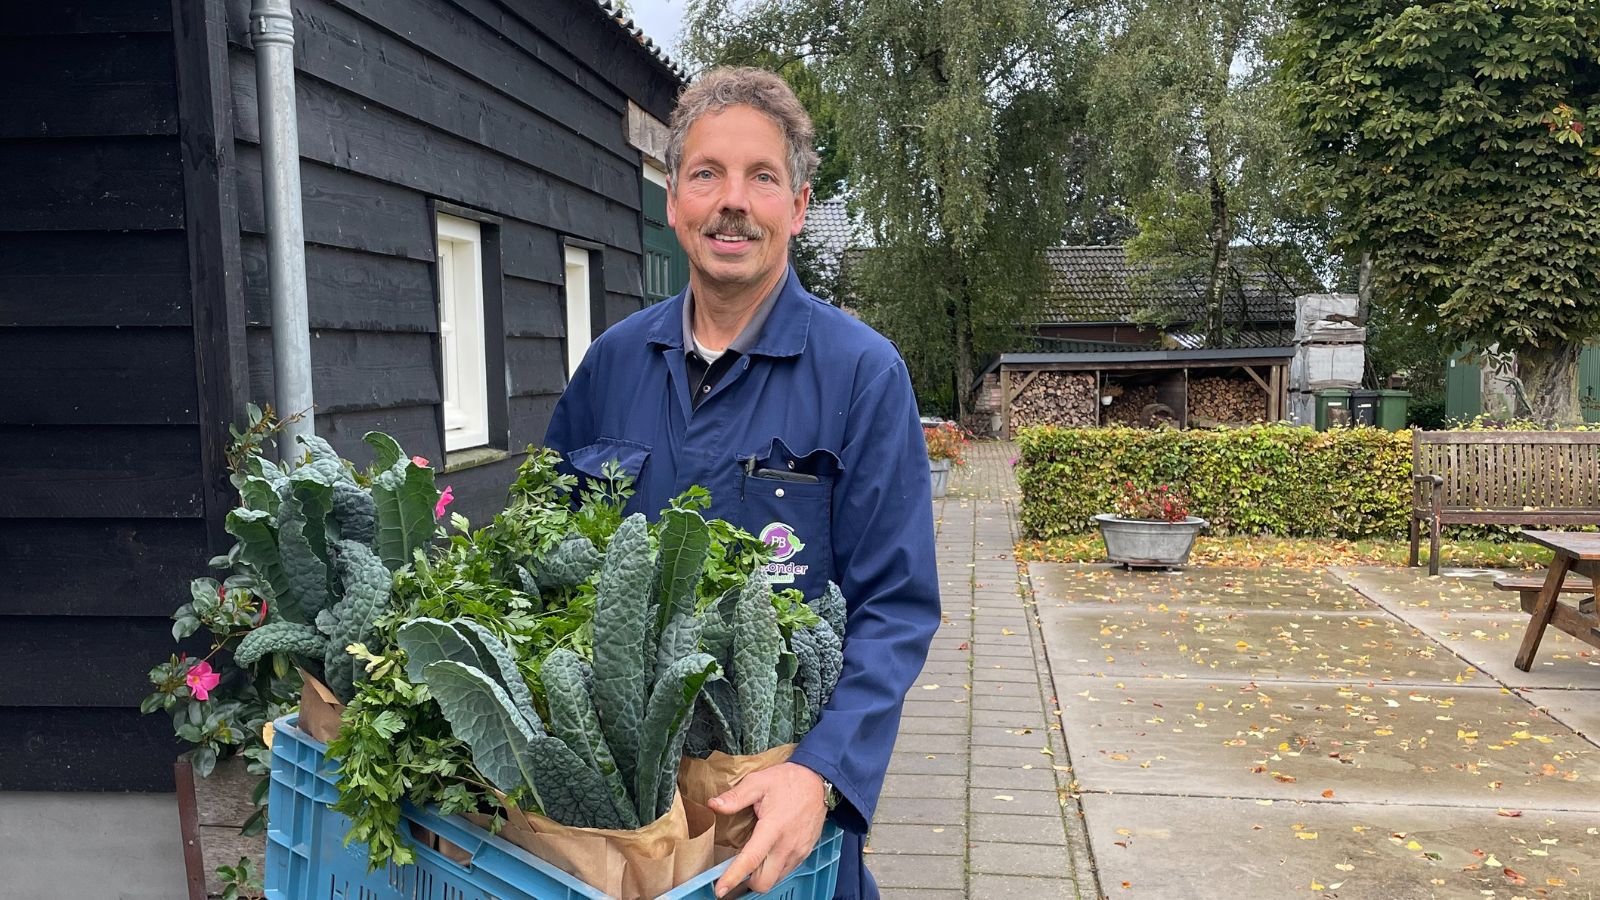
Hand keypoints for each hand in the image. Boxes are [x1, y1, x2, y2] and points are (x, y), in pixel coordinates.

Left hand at [711, 762, 827, 896]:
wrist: (818, 781)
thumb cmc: (788, 780)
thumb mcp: (758, 782)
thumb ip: (735, 796)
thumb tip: (713, 805)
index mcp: (773, 828)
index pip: (750, 860)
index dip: (733, 877)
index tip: (720, 889)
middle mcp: (787, 845)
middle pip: (764, 882)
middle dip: (747, 881)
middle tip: (738, 868)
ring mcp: (798, 851)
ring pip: (775, 879)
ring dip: (762, 875)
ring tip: (754, 859)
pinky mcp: (805, 853)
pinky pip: (786, 871)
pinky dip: (774, 869)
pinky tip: (769, 853)